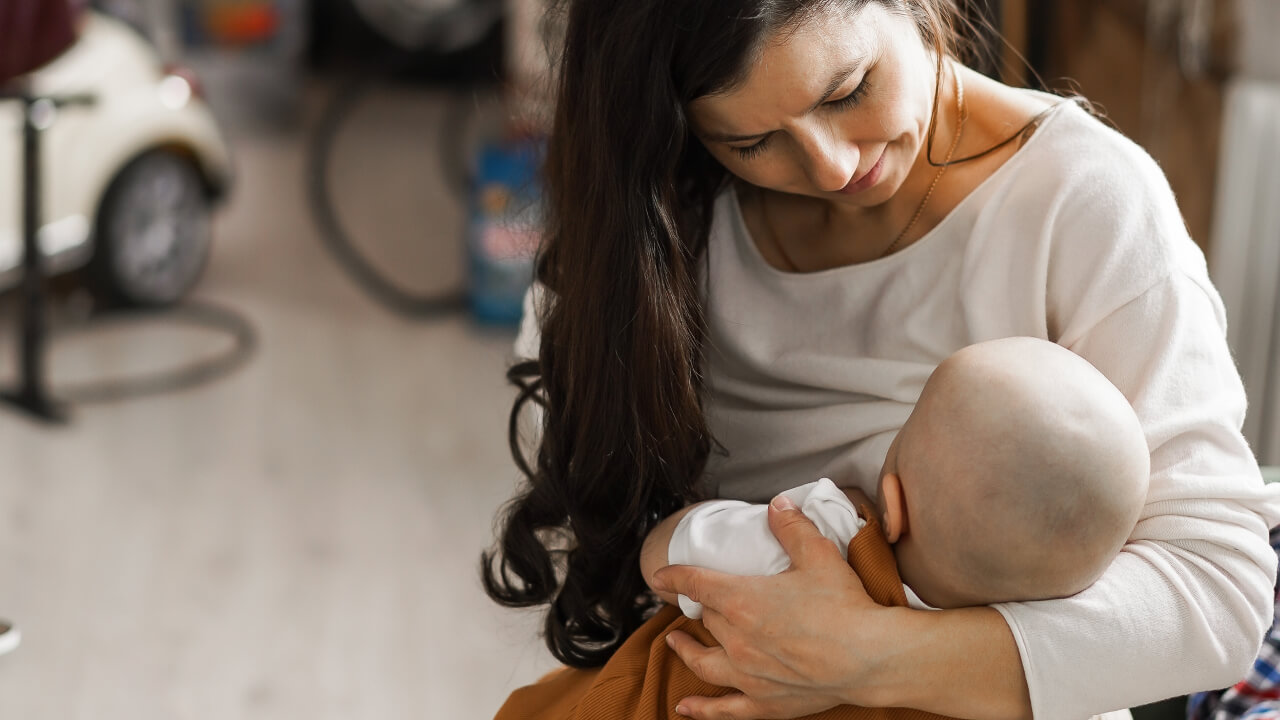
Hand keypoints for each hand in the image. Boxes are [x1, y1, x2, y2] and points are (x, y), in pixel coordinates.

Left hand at [651, 495, 899, 719]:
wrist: (869, 657)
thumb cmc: (844, 607)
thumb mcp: (818, 554)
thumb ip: (792, 526)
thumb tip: (777, 504)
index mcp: (742, 601)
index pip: (695, 584)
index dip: (673, 576)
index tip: (659, 576)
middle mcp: (736, 639)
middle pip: (707, 621)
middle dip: (700, 610)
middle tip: (698, 603)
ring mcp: (747, 675)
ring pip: (702, 663)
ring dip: (685, 651)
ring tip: (674, 643)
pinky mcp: (764, 702)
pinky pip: (723, 709)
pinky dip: (701, 710)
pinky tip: (685, 708)